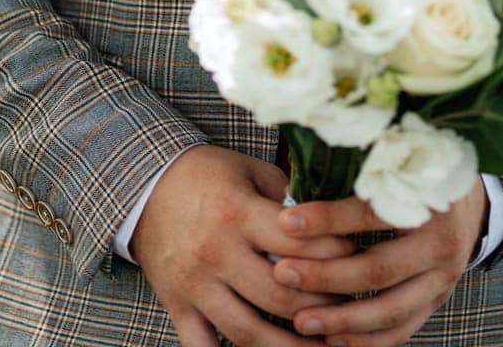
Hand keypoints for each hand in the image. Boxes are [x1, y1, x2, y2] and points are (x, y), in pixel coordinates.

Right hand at [132, 146, 356, 346]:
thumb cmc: (207, 175)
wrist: (145, 185)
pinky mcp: (177, 306)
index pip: (295, 242)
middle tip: (347, 312)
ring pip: (247, 332)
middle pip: (278, 295)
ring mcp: (195, 284)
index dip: (332, 254)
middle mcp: (216, 252)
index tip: (357, 260)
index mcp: (238, 212)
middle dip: (319, 308)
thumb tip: (334, 218)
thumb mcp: (248, 171)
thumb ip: (287, 196)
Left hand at [271, 178, 488, 346]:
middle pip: (377, 270)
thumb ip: (360, 169)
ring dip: (341, 320)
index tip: (285, 222)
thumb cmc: (420, 170)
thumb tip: (297, 178)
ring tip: (299, 321)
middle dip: (325, 276)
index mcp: (429, 198)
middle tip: (283, 274)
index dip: (327, 219)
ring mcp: (443, 277)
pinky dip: (366, 339)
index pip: (371, 213)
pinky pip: (402, 329)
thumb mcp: (399, 158)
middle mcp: (442, 243)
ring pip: (389, 310)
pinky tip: (332, 340)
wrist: (469, 197)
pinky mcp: (438, 300)